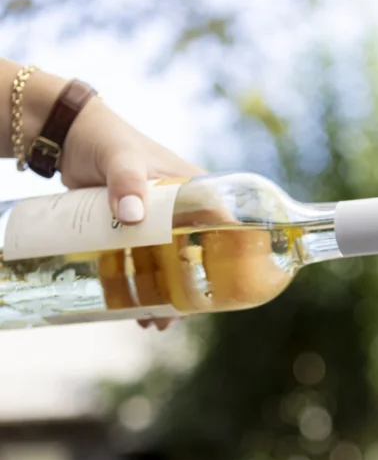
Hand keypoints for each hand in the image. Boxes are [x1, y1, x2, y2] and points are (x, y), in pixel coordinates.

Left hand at [61, 97, 203, 328]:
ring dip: (166, 297)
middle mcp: (182, 209)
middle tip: (175, 317)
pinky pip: (146, 265)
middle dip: (190, 291)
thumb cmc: (102, 139)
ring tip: (153, 322)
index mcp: (194, 188)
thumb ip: (126, 181)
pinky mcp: (135, 233)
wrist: (66, 136)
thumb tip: (132, 215)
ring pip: (170, 267)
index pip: (223, 225)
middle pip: (197, 257)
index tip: (222, 290)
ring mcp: (158, 224)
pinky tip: (135, 310)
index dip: (229, 258)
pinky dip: (143, 289)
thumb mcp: (119, 158)